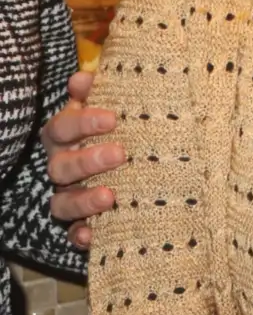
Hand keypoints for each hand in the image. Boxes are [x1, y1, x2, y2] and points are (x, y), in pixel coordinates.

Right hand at [45, 70, 122, 246]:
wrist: (128, 161)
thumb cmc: (117, 128)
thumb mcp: (110, 107)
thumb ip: (98, 92)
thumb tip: (82, 78)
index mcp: (66, 137)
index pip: (62, 128)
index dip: (82, 122)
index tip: (112, 118)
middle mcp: (62, 166)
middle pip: (61, 166)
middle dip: (88, 161)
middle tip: (120, 154)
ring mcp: (69, 195)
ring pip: (62, 203)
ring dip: (83, 201)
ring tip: (110, 197)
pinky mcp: (80, 223)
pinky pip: (71, 233)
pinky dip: (79, 235)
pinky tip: (92, 236)